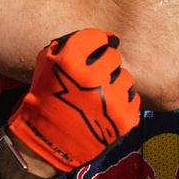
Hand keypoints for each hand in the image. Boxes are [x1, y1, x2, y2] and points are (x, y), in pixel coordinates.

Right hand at [7, 29, 139, 172]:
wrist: (46, 140)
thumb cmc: (45, 98)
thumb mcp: (47, 64)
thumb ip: (72, 43)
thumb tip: (108, 37)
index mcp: (70, 63)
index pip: (97, 37)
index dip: (92, 45)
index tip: (89, 54)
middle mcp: (92, 80)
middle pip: (113, 56)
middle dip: (102, 65)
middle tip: (91, 79)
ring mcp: (110, 101)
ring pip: (125, 77)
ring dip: (113, 84)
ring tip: (97, 97)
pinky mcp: (123, 119)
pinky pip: (133, 98)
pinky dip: (121, 103)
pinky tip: (105, 110)